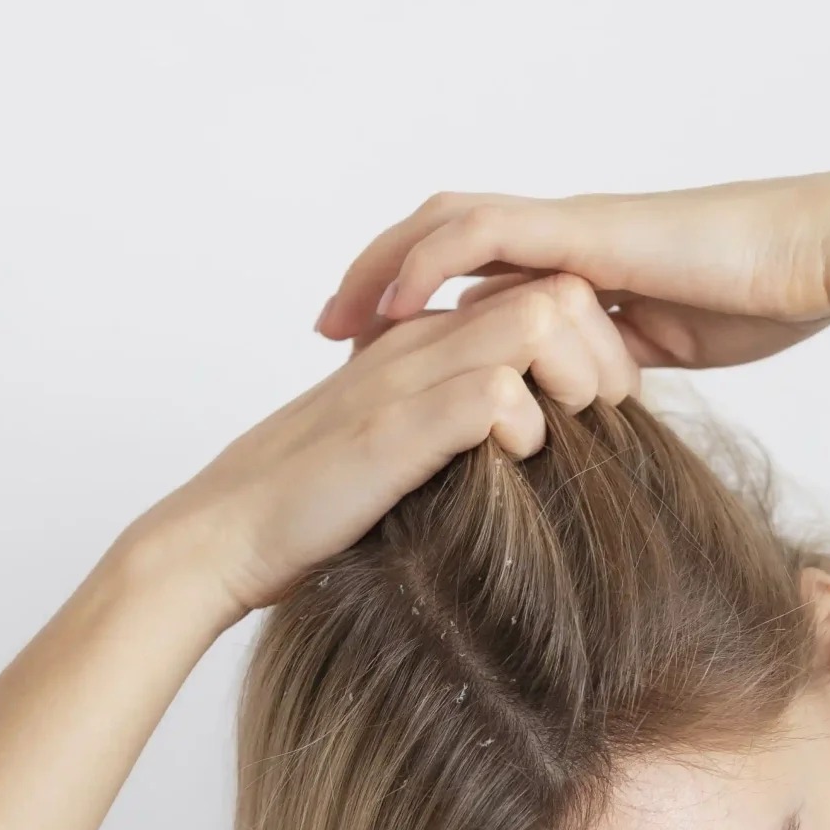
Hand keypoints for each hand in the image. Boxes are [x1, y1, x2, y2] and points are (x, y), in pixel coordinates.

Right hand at [125, 272, 639, 620]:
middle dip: (601, 353)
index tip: (606, 407)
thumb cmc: (314, 509)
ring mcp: (404, 380)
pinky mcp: (391, 429)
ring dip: (572, 378)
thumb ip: (458, 431)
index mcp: (425, 344)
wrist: (223, 536)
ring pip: (531, 322)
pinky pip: (490, 392)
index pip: (544, 295)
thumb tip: (539, 451)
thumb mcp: (406, 453)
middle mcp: (418, 345)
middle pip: (555, 293)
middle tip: (606, 417)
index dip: (593, 342)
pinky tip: (517, 459)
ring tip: (568, 434)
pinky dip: (523, 423)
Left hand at [312, 171, 829, 370]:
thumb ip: (619, 374)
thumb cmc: (770, 301)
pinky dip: (429, 265)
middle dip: (378, 285)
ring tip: (334, 322)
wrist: (821, 255)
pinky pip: (484, 236)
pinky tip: (394, 306)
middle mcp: (563, 242)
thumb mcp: (672, 354)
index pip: (478, 282)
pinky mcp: (583, 232)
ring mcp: (570, 231)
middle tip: (327, 335)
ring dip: (381, 271)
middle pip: (442, 243)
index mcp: (581, 271)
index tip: (373, 360)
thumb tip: (584, 420)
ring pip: (446, 229)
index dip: (421, 313)